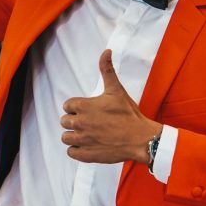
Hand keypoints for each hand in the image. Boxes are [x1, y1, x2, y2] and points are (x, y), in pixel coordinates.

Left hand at [60, 49, 161, 164]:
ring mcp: (82, 140)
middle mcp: (80, 123)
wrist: (141, 138)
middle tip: (90, 122)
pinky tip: (88, 145)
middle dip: (74, 121)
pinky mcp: (86, 155)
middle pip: (64, 121)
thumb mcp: (116, 89)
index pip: (67, 105)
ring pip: (65, 137)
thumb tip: (106, 51)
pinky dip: (77, 150)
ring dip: (74, 136)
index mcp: (84, 106)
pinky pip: (71, 152)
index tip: (88, 110)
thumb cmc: (128, 114)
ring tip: (88, 134)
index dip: (76, 107)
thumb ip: (107, 69)